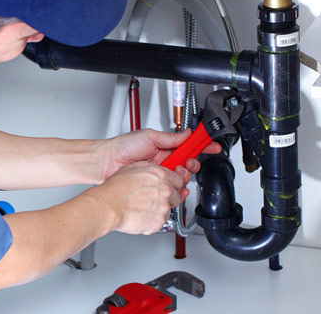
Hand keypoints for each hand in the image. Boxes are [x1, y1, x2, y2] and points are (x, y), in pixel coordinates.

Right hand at [85, 161, 188, 234]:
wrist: (108, 206)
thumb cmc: (115, 189)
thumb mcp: (131, 168)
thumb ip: (147, 168)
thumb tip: (152, 168)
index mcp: (160, 175)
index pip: (179, 179)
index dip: (174, 184)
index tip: (170, 186)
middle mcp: (165, 190)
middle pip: (177, 194)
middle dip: (169, 197)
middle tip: (154, 198)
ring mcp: (164, 206)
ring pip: (169, 209)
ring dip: (160, 209)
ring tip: (143, 207)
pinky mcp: (159, 221)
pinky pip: (161, 221)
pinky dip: (153, 219)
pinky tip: (142, 214)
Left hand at [97, 129, 220, 181]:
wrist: (107, 162)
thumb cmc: (123, 147)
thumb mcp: (150, 136)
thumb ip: (171, 137)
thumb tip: (187, 133)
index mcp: (165, 146)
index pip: (188, 146)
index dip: (201, 146)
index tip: (212, 145)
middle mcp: (164, 160)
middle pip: (189, 163)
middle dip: (193, 163)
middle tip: (187, 163)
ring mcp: (160, 173)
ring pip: (182, 177)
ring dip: (183, 174)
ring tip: (175, 171)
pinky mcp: (155, 184)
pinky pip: (172, 188)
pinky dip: (177, 188)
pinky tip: (176, 185)